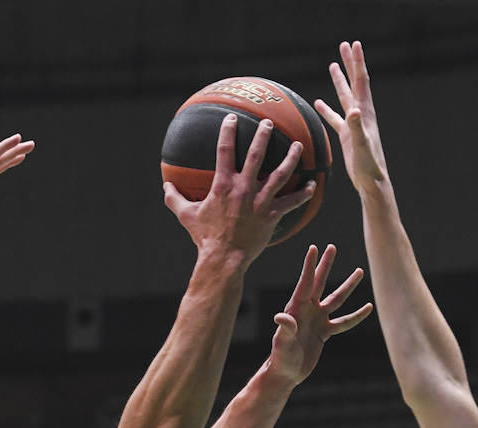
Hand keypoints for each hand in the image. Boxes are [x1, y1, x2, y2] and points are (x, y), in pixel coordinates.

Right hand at [165, 115, 315, 258]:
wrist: (224, 258)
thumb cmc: (205, 237)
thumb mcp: (186, 216)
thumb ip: (174, 198)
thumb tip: (165, 186)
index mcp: (223, 185)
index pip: (225, 151)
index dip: (228, 132)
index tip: (232, 118)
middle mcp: (243, 188)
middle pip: (256, 155)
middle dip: (263, 136)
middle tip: (270, 123)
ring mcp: (260, 201)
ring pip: (280, 174)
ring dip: (291, 158)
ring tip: (299, 146)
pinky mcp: (271, 216)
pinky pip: (291, 202)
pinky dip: (302, 194)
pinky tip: (311, 185)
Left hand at [266, 244, 372, 386]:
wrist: (286, 373)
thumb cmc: (281, 358)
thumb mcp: (282, 344)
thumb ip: (284, 329)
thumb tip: (281, 317)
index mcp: (296, 308)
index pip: (305, 282)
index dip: (310, 265)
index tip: (314, 247)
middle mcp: (307, 310)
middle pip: (319, 283)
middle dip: (326, 265)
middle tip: (332, 247)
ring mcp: (317, 320)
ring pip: (336, 299)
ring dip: (348, 286)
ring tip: (360, 271)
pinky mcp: (325, 331)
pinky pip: (343, 321)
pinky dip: (356, 316)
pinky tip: (367, 307)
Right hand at [314, 41, 389, 192]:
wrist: (371, 182)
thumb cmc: (369, 165)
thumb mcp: (361, 145)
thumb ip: (356, 127)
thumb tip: (352, 110)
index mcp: (365, 113)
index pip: (360, 81)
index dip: (357, 62)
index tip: (354, 44)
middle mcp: (360, 115)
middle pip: (354, 83)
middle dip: (349, 64)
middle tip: (344, 45)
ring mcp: (353, 124)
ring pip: (344, 96)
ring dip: (339, 81)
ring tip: (332, 64)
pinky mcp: (346, 135)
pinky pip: (334, 117)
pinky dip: (327, 109)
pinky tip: (318, 103)